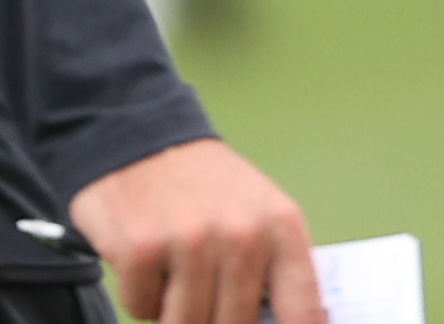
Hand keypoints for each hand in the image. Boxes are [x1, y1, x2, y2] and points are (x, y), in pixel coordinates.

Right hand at [70, 137, 319, 323]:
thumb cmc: (205, 185)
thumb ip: (276, 271)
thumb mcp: (259, 214)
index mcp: (281, 227)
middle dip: (214, 319)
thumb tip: (286, 321)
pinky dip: (141, 296)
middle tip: (203, 291)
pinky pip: (142, 309)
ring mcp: (191, 242)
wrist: (143, 137)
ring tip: (174, 273)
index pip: (303, 311)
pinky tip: (149, 260)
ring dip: (174, 311)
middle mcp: (241, 235)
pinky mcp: (141, 248)